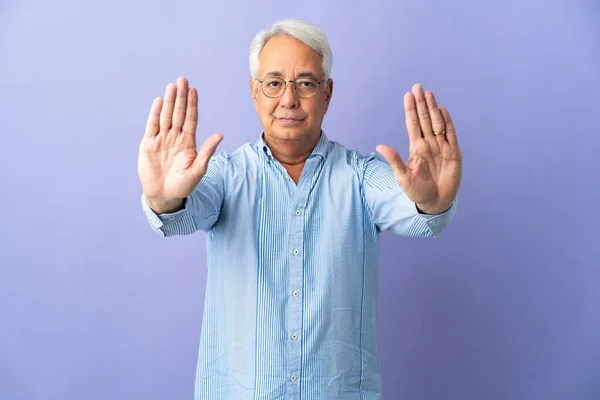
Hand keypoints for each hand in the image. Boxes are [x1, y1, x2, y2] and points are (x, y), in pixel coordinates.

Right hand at [138, 77, 222, 213]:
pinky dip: (155, 113)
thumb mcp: (198, 170)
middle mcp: (175, 138)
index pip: (191, 119)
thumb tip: (220, 135)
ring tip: (172, 86)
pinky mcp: (149, 144)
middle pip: (178, 113)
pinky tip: (159, 101)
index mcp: (188, 142)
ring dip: (169, 101)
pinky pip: (152, 126)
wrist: (164, 195)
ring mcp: (162, 140)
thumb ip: (207, 152)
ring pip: (166, 116)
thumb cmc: (183, 186)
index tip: (194, 90)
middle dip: (180, 97)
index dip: (192, 105)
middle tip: (183, 80)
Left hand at [376, 83, 461, 214]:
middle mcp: (428, 144)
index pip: (412, 124)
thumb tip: (379, 146)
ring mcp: (441, 147)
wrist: (435, 202)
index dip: (410, 110)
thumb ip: (394, 160)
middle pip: (424, 119)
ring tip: (429, 94)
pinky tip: (442, 111)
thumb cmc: (416, 190)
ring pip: (437, 123)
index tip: (408, 95)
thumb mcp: (403, 177)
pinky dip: (447, 123)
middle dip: (421, 103)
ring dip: (433, 109)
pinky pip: (450, 134)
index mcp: (416, 147)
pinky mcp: (453, 153)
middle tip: (418, 86)